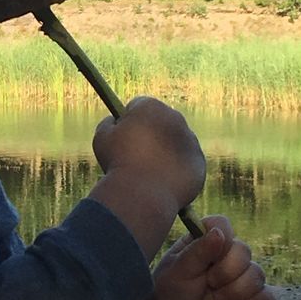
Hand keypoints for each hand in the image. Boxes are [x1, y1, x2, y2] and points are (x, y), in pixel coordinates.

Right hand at [93, 96, 205, 211]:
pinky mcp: (198, 161)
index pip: (138, 106)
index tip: (122, 135)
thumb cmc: (118, 163)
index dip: (128, 120)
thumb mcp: (102, 138)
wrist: (142, 193)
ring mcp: (190, 140)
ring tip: (148, 171)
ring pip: (175, 142)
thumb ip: (108, 123)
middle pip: (161, 122)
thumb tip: (114, 121)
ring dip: (165, 151)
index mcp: (151, 107)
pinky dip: (176, 169)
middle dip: (151, 133)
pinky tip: (161, 181)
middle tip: (136, 154)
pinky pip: (186, 163)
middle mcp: (175, 118)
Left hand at [150, 214, 275, 299]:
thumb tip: (219, 233)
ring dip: (236, 291)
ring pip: (257, 274)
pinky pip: (269, 297)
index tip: (209, 258)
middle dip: (226, 272)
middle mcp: (225, 256)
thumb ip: (198, 252)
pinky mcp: (251, 299)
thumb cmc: (171, 294)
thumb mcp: (178, 271)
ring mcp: (240, 277)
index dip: (221, 240)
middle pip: (243, 250)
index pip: (222, 226)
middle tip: (208, 284)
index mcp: (204, 241)